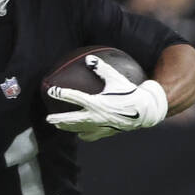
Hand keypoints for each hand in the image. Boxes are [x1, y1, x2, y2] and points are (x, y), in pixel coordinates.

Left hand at [46, 55, 167, 138]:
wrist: (145, 111)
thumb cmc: (131, 92)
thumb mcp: (116, 79)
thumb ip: (102, 69)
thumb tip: (89, 59)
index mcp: (97, 102)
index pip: (74, 97)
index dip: (61, 93)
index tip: (51, 90)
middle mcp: (96, 116)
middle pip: (72, 119)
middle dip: (59, 119)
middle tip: (48, 119)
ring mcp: (100, 126)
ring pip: (79, 129)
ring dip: (67, 127)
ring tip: (58, 126)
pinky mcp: (106, 132)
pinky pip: (91, 135)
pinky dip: (84, 134)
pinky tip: (80, 134)